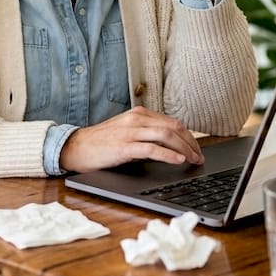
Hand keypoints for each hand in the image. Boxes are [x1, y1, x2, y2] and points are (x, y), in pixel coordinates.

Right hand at [59, 107, 204, 172]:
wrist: (76, 147)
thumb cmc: (101, 142)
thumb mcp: (126, 132)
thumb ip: (146, 133)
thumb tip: (170, 146)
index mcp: (139, 114)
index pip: (173, 122)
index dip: (189, 136)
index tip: (196, 148)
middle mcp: (137, 119)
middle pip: (174, 127)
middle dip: (191, 143)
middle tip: (199, 157)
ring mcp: (131, 132)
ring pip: (167, 136)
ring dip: (184, 149)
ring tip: (193, 160)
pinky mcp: (125, 146)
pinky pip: (152, 149)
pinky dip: (169, 155)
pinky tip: (178, 161)